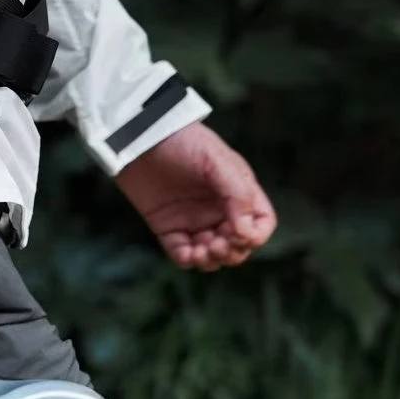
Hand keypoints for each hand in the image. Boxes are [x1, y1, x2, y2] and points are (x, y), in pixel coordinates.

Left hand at [114, 122, 276, 270]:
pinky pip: (182, 253)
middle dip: (232, 252)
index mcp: (237, 192)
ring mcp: (193, 220)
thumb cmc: (182, 141)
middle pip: (238, 245)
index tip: (238, 234)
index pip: (260, 223)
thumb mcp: (216, 161)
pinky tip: (186, 253)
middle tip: (216, 245)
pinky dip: (187, 259)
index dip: (255, 236)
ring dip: (211, 260)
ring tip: (201, 251)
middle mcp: (218, 209)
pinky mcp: (167, 227)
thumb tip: (245, 231)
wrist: (139, 138)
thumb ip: (237, 193)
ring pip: (212, 255)